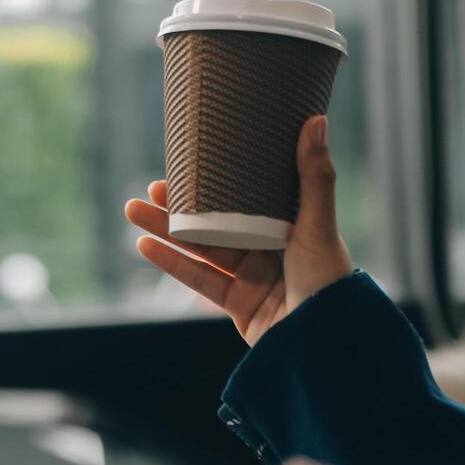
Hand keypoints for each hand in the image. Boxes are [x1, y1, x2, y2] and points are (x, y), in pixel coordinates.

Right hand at [124, 115, 353, 344]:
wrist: (324, 344)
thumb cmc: (330, 282)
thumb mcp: (319, 226)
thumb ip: (314, 178)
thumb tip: (315, 120)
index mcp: (290, 225)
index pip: (247, 196)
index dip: (217, 180)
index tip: (190, 162)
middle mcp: (270, 250)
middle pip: (217, 222)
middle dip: (181, 207)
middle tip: (150, 188)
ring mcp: (252, 278)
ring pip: (201, 249)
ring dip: (166, 232)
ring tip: (134, 211)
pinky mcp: (238, 306)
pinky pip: (199, 280)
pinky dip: (172, 263)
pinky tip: (146, 247)